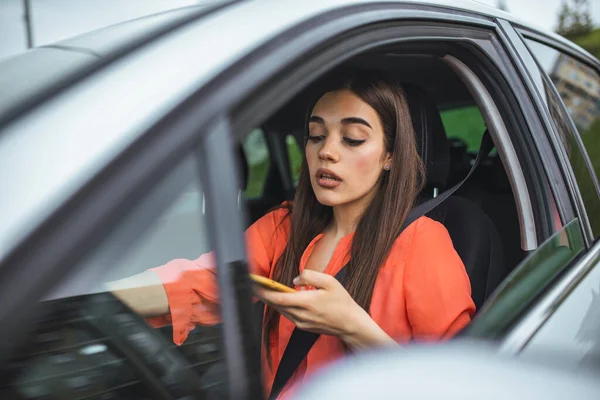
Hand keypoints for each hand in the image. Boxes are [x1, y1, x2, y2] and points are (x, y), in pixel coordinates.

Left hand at [256, 270, 370, 340]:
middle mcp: (301, 315)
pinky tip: (282, 299)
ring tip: (265, 289)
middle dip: (264, 294)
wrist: (350, 324)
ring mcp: (301, 323)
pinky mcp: (303, 326)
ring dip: (273, 300)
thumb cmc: (342, 302)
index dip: (263, 291)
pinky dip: (283, 306)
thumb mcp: (330, 281)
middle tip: (255, 284)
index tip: (254, 285)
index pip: (278, 297)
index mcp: (306, 302)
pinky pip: (288, 315)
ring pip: (281, 310)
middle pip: (276, 304)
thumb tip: (295, 279)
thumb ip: (310, 276)